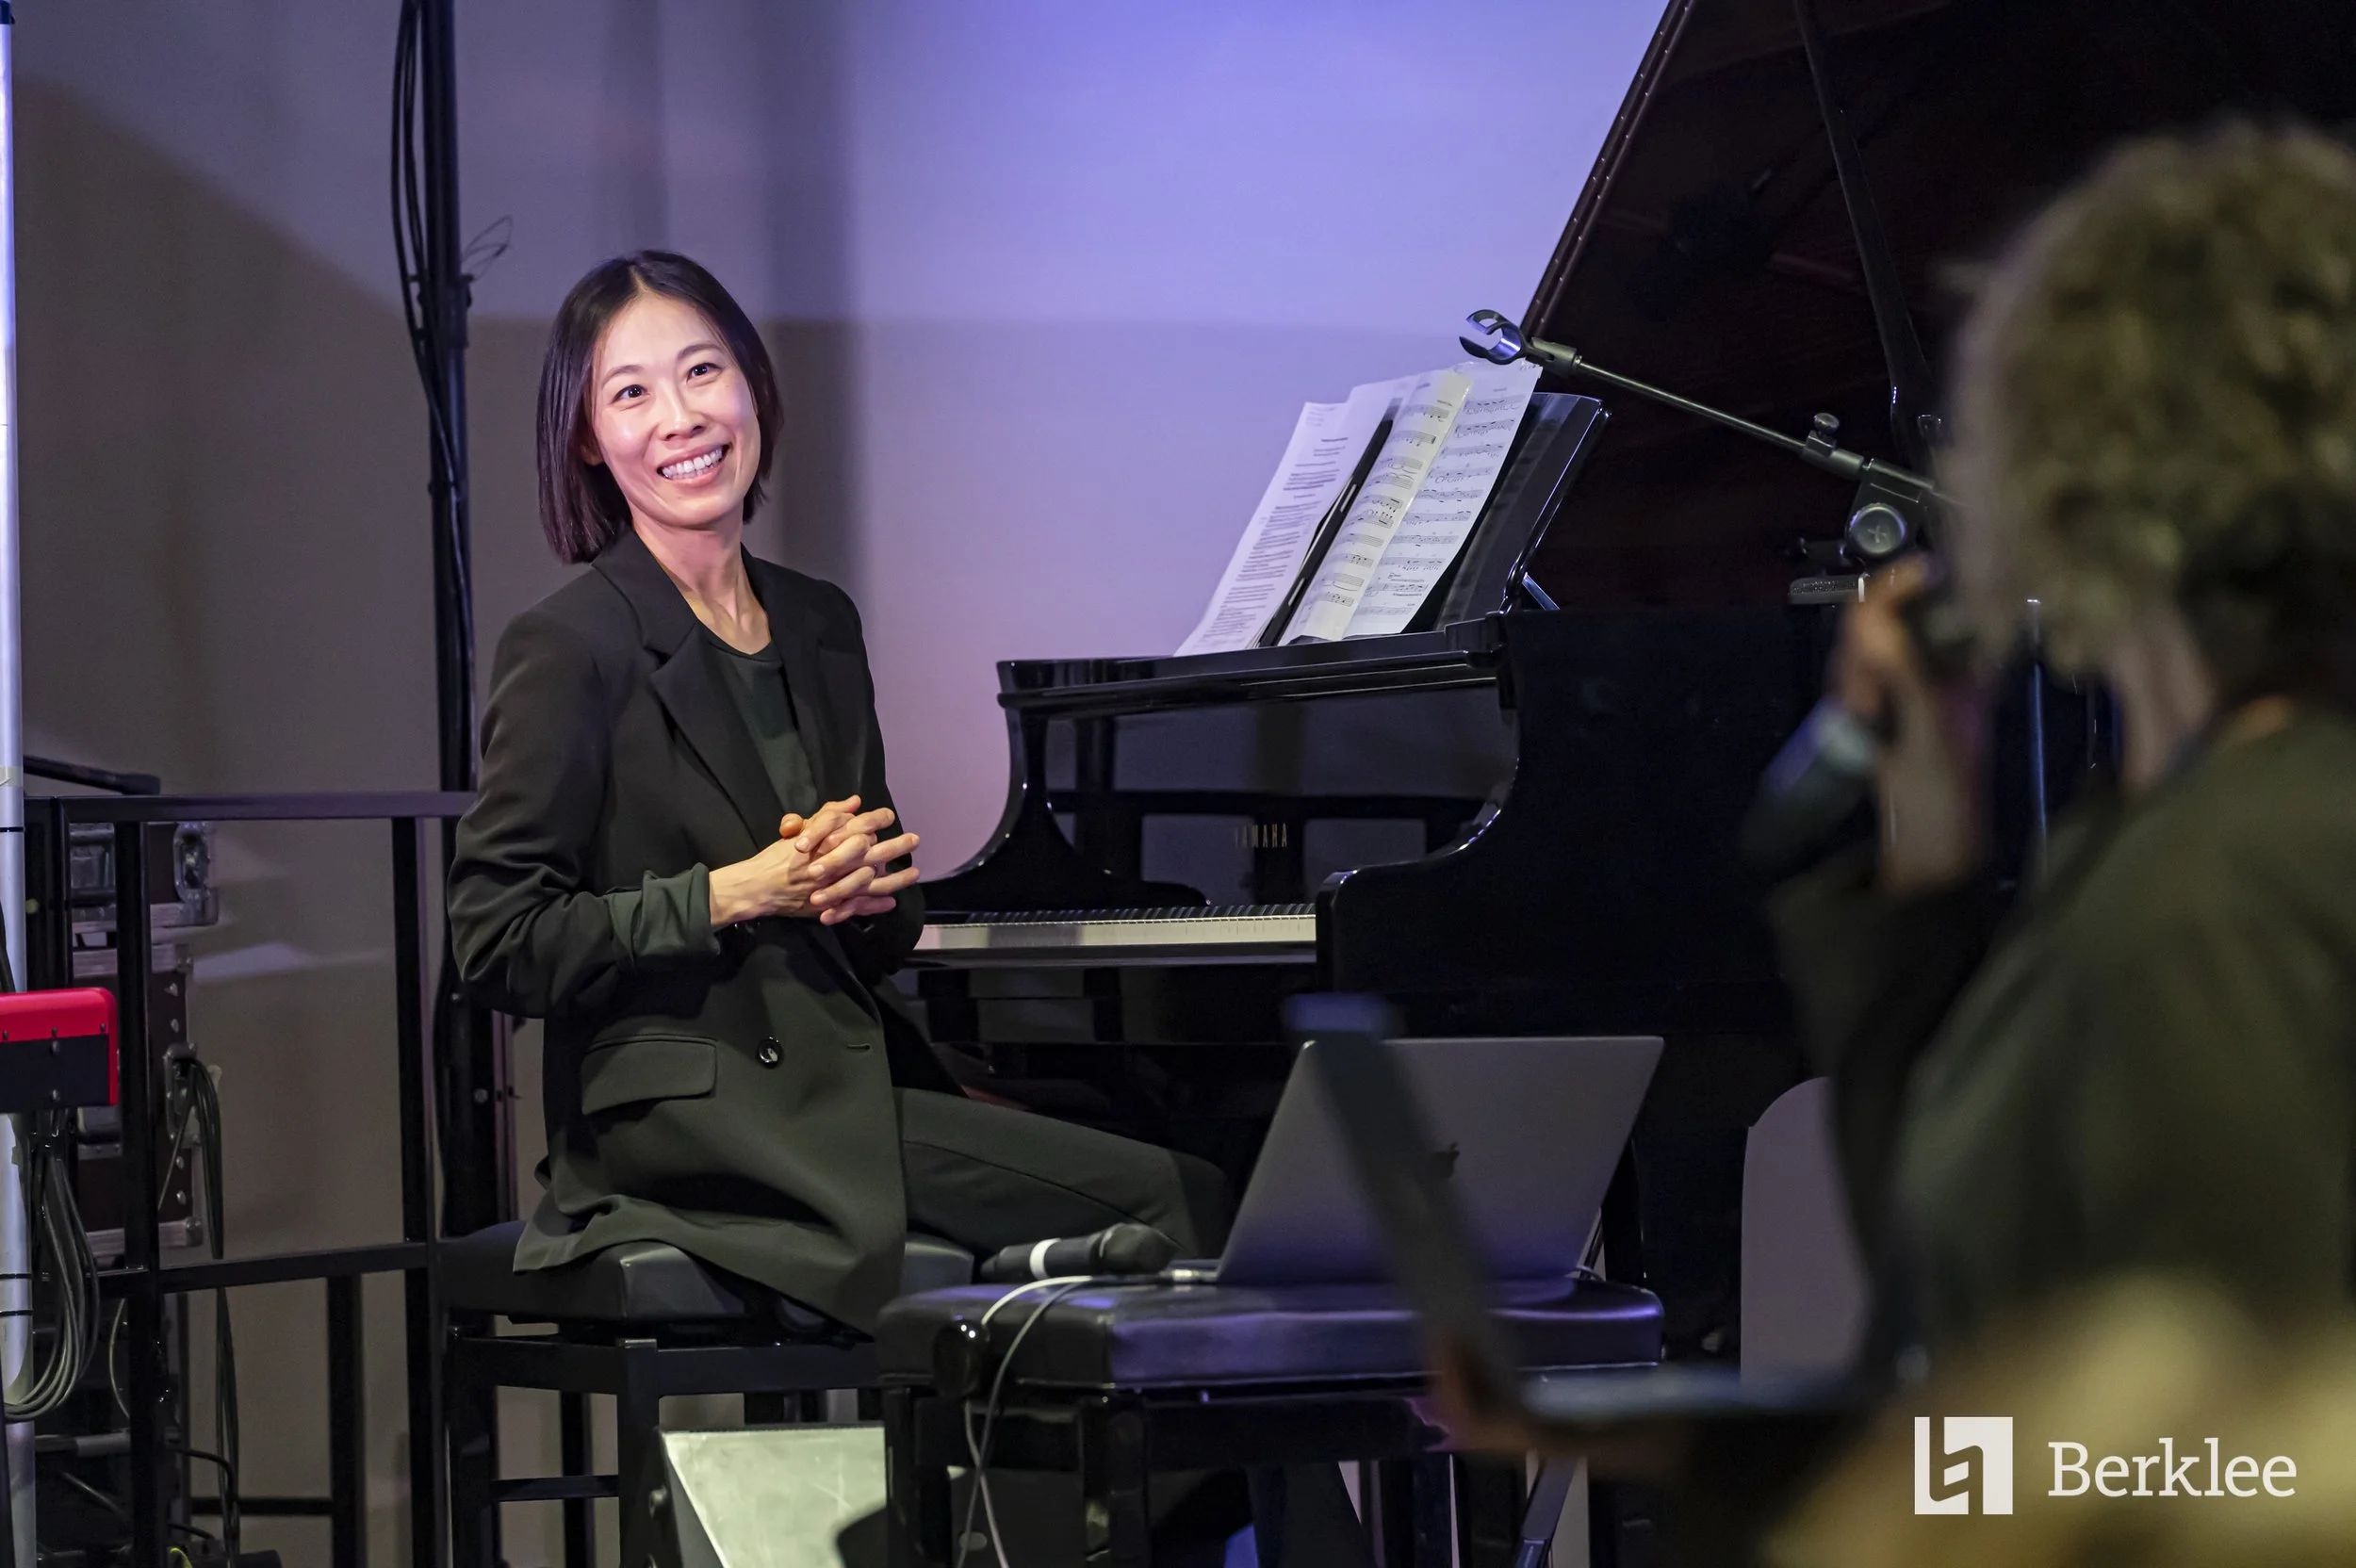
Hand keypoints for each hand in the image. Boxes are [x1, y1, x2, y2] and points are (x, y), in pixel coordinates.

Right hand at [777, 795, 921, 924]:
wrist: (761, 886)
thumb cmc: (779, 856)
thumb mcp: (803, 830)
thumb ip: (829, 815)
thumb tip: (854, 802)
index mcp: (829, 841)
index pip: (860, 825)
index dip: (878, 819)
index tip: (890, 817)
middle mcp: (837, 862)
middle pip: (874, 852)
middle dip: (897, 846)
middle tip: (915, 840)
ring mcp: (838, 885)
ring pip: (874, 882)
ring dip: (897, 879)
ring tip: (914, 874)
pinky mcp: (834, 905)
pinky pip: (860, 906)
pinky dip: (876, 905)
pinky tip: (891, 902)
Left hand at [1831, 557, 1989, 892]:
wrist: (1945, 864)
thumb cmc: (1929, 806)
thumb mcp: (1920, 738)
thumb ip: (1901, 677)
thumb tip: (1874, 616)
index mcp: (1864, 687)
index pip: (1865, 615)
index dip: (1893, 584)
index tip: (1936, 568)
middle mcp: (1887, 684)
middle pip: (1901, 618)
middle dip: (1936, 591)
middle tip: (1986, 575)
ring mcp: (1920, 697)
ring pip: (1934, 636)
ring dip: (1964, 613)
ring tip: (2005, 594)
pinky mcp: (1950, 712)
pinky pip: (1963, 664)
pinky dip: (1985, 644)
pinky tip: (2015, 635)